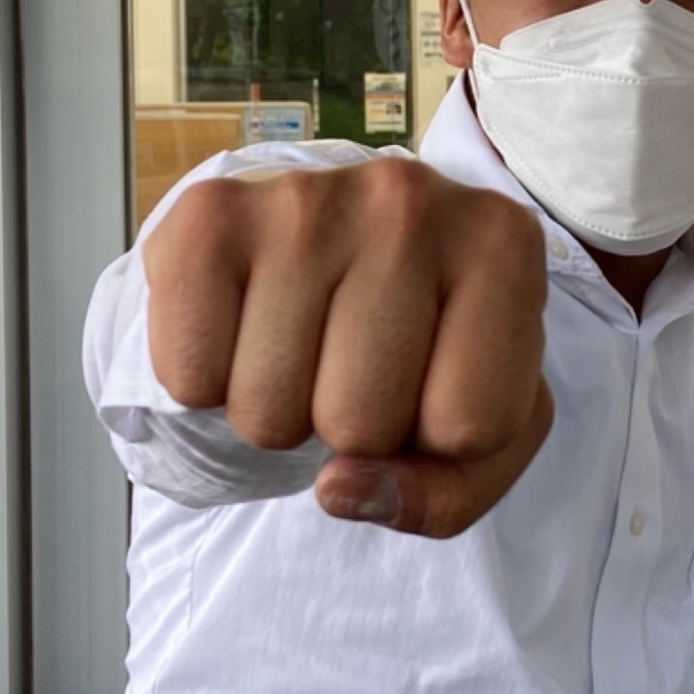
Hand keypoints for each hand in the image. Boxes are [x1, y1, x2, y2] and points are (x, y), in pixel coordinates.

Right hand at [142, 157, 553, 536]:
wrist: (341, 243)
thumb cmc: (426, 342)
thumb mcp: (484, 430)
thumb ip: (445, 495)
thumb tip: (337, 489)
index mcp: (504, 245)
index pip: (470, 428)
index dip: (444, 438)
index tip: (436, 380)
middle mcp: (410, 200)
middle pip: (359, 424)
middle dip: (353, 428)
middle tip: (356, 364)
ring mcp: (305, 199)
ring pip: (268, 413)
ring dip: (278, 410)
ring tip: (304, 342)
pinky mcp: (210, 213)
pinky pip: (189, 376)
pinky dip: (207, 383)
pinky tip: (246, 325)